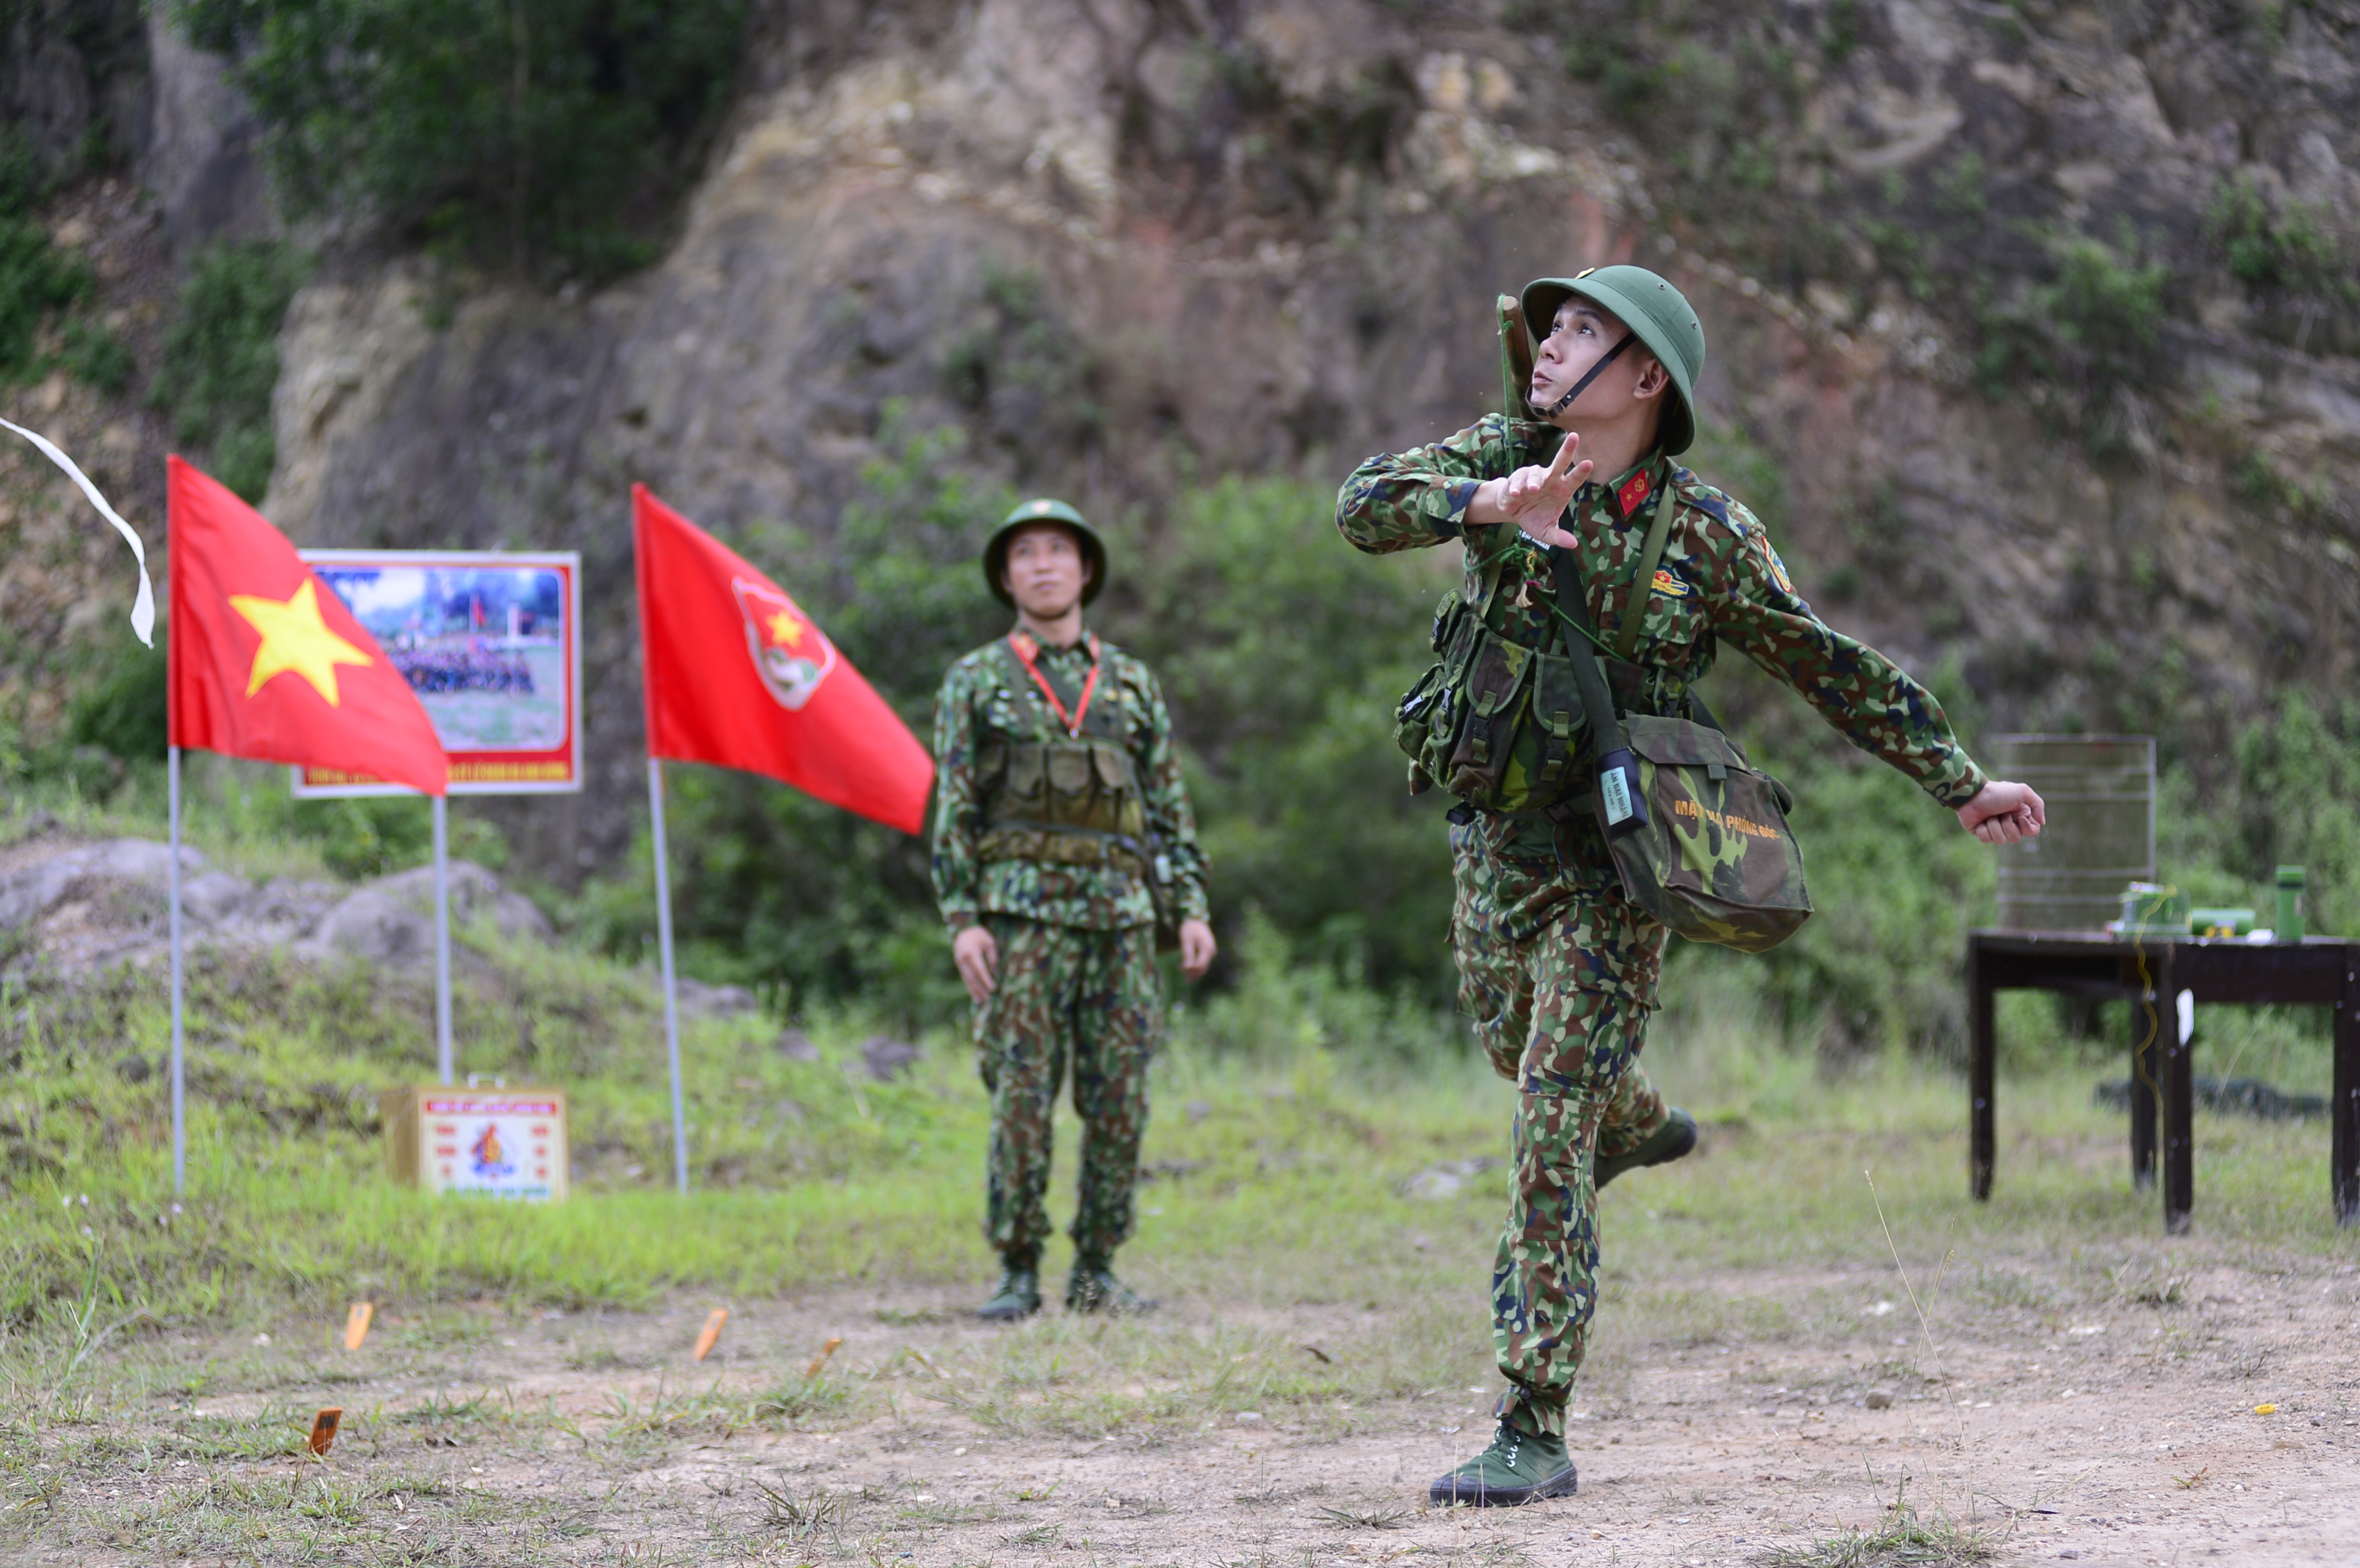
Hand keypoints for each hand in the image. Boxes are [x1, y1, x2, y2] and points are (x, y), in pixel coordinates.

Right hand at [952, 924, 998, 1003]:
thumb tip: (994, 972)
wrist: (963, 930)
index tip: (992, 988)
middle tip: (987, 998)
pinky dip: (970, 987)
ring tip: (980, 1001)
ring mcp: (959, 963)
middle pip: (972, 977)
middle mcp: (963, 959)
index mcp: (971, 952)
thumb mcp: (989, 942)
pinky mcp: (959, 966)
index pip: (979, 969)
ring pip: (967, 979)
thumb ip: (992, 957)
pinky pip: (965, 978)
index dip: (985, 979)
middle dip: (979, 989)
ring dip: (973, 991)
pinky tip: (974, 995)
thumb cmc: (979, 935)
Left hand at [1177, 918, 1216, 981]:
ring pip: (1203, 966)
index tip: (1179, 968)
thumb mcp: (1186, 941)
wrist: (1196, 919)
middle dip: (1193, 973)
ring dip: (1194, 972)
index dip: (1190, 970)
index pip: (1200, 965)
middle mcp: (1211, 952)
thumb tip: (1187, 968)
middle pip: (1203, 968)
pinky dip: (1196, 966)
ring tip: (1184, 975)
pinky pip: (1203, 962)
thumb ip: (1187, 954)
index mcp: (1207, 949)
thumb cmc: (1190, 928)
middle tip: (1182, 976)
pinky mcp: (1208, 951)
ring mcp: (1211, 952)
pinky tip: (1187, 967)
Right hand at [1466, 432, 1592, 547]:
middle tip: (1574, 437)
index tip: (1589, 463)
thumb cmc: (1534, 518)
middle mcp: (1550, 479)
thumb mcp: (1546, 532)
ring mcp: (1534, 476)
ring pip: (1536, 473)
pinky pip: (1518, 480)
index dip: (1581, 472)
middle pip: (1560, 462)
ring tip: (1533, 490)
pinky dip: (1517, 486)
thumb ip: (1559, 537)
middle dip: (1567, 449)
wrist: (1511, 512)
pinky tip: (1517, 493)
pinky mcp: (1517, 478)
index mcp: (1562, 489)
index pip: (1574, 479)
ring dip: (1535, 480)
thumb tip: (1573, 544)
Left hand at [1957, 780, 2045, 844]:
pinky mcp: (1982, 833)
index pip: (2032, 831)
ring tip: (1989, 815)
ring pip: (2001, 841)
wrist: (1972, 794)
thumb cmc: (1997, 792)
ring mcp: (1995, 829)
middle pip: (2016, 838)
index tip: (2019, 818)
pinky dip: (1983, 830)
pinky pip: (1986, 840)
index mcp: (2020, 814)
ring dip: (1994, 826)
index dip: (2027, 828)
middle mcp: (2009, 823)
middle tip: (2001, 813)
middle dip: (2007, 825)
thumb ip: (2038, 804)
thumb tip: (2042, 823)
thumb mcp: (2022, 791)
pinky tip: (1980, 821)